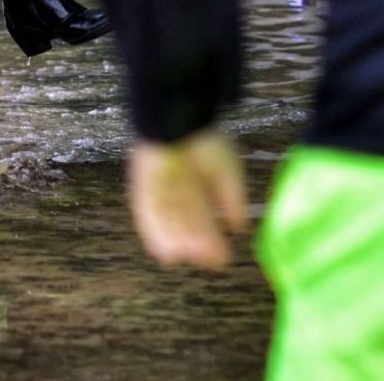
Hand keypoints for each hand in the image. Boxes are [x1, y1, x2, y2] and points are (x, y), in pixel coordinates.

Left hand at [127, 129, 248, 269]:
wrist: (179, 119)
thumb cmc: (205, 140)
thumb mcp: (227, 170)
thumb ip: (233, 197)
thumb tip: (240, 227)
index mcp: (196, 183)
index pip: (203, 216)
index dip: (211, 237)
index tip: (222, 258)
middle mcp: (176, 188)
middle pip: (185, 221)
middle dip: (196, 241)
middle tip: (207, 263)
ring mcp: (158, 187)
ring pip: (167, 220)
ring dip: (176, 240)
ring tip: (187, 259)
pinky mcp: (142, 185)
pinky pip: (148, 213)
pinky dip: (156, 232)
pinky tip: (165, 250)